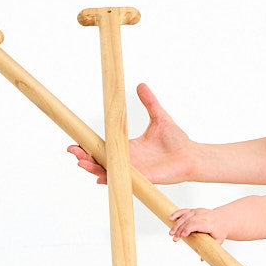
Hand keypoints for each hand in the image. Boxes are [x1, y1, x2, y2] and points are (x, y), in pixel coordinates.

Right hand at [68, 83, 194, 184]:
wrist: (191, 154)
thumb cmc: (176, 139)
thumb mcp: (159, 117)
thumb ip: (149, 102)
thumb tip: (140, 84)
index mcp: (129, 147)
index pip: (104, 147)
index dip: (89, 145)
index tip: (74, 141)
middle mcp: (129, 160)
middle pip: (101, 160)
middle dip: (85, 157)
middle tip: (73, 152)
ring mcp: (135, 171)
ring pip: (110, 171)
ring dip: (94, 168)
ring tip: (82, 162)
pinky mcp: (144, 178)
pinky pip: (125, 181)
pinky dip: (112, 179)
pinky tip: (100, 177)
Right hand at [168, 205, 234, 245]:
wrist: (224, 219)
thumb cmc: (220, 230)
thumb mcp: (218, 240)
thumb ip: (211, 249)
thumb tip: (202, 259)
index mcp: (210, 223)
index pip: (198, 224)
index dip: (189, 229)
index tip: (182, 235)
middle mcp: (204, 215)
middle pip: (189, 221)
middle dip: (181, 229)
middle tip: (174, 239)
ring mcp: (198, 212)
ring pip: (186, 216)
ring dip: (177, 224)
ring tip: (171, 233)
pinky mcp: (194, 210)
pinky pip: (184, 211)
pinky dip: (177, 214)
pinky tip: (170, 219)